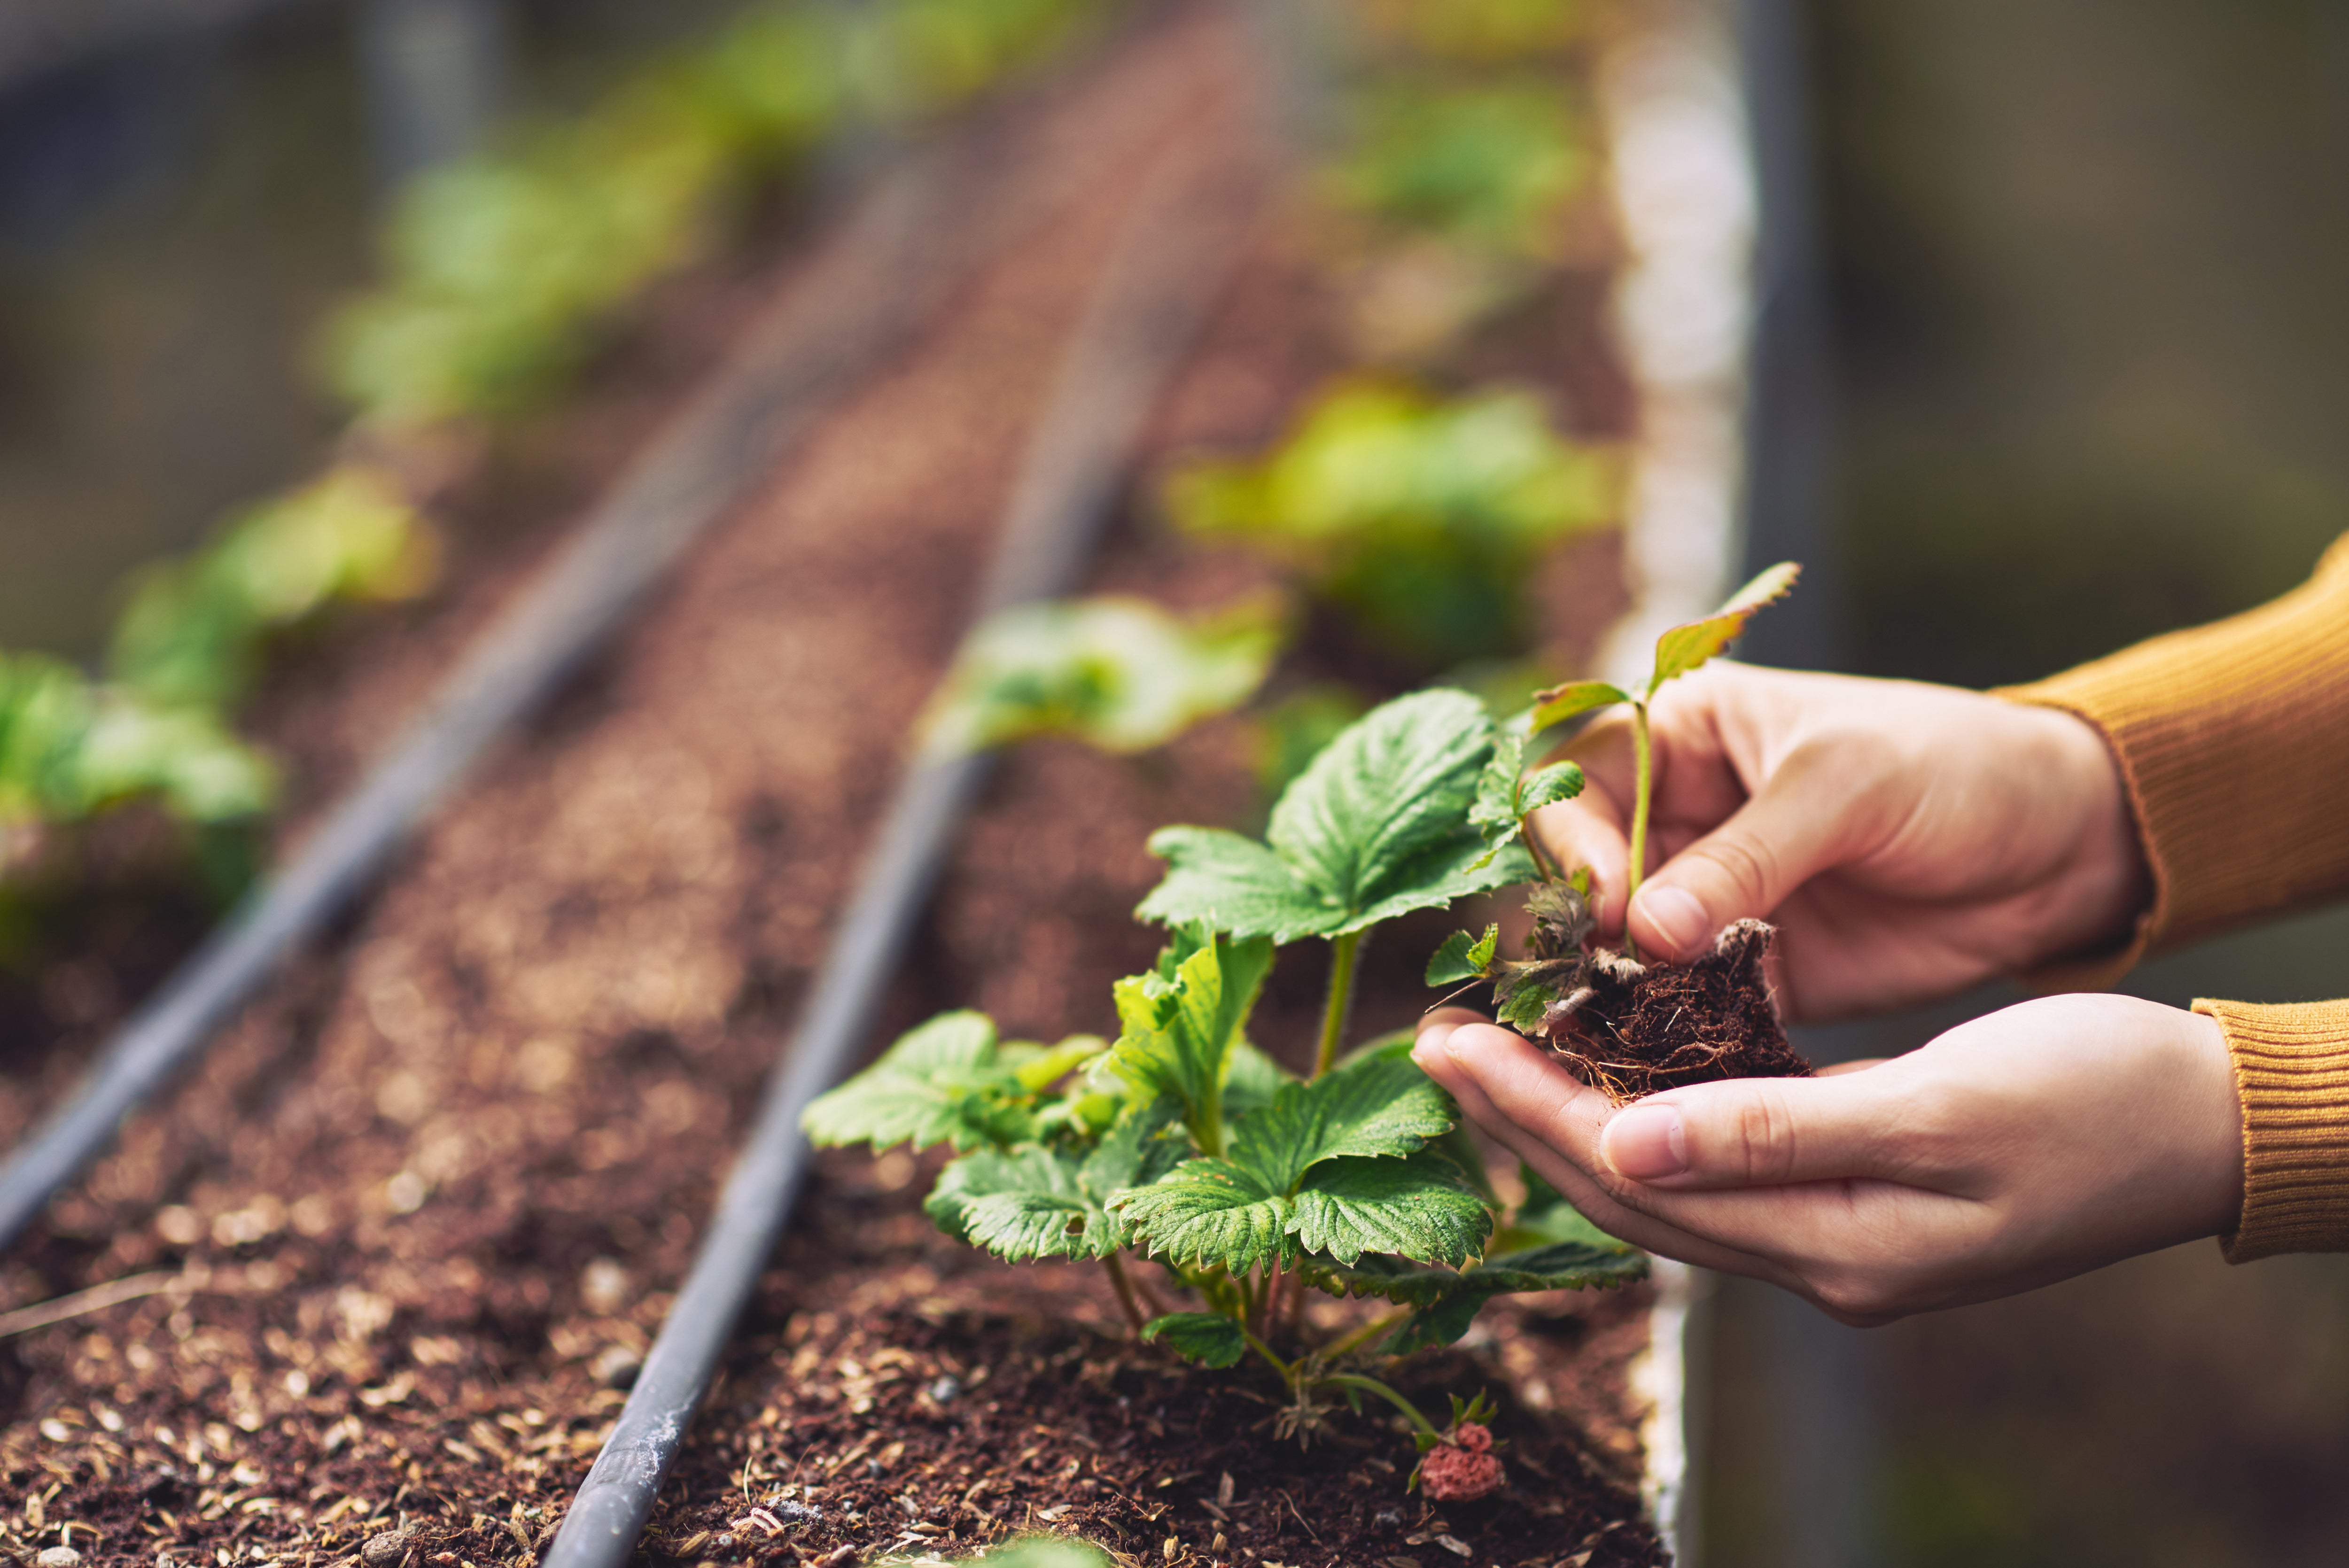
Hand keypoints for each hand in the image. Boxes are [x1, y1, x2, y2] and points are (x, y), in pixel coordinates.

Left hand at [1413, 996, 2242, 1322]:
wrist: (2204, 1124)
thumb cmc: (2092, 1101)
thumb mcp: (1938, 1109)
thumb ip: (1778, 1134)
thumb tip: (1628, 1146)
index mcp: (1837, 1246)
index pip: (1638, 1181)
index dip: (1533, 1112)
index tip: (1449, 1046)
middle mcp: (1821, 1254)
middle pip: (1633, 1188)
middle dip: (1527, 1115)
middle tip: (1436, 1040)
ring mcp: (1838, 1227)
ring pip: (1668, 1175)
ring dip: (1577, 1112)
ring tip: (1495, 1048)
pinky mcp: (1856, 1185)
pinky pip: (1719, 1155)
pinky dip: (1653, 1109)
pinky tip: (1610, 1064)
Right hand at [1533, 662, 2150, 1019]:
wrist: (2066, 847)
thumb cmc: (1957, 766)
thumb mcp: (1848, 784)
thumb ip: (1746, 855)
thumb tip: (1644, 928)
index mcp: (1679, 737)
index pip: (1577, 786)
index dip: (1575, 846)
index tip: (1611, 905)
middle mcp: (1676, 819)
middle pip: (1582, 881)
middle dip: (1581, 936)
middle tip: (1603, 986)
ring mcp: (1708, 903)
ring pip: (1621, 955)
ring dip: (1618, 997)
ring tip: (1624, 1040)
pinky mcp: (1749, 975)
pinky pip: (1684, 1010)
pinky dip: (1675, 1038)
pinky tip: (1675, 1068)